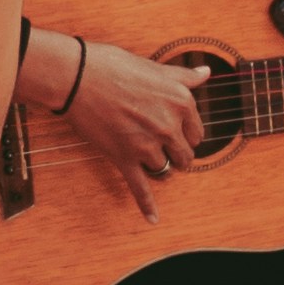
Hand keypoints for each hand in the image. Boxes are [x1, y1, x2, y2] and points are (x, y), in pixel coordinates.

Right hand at [60, 41, 212, 223]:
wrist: (77, 76)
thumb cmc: (112, 66)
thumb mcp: (154, 67)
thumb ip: (183, 76)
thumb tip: (206, 72)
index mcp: (180, 101)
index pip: (196, 132)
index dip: (186, 134)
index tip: (177, 134)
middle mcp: (168, 125)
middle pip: (184, 155)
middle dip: (176, 155)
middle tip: (164, 149)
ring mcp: (146, 144)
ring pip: (164, 169)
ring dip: (158, 168)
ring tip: (148, 161)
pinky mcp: (124, 158)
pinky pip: (140, 188)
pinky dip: (147, 205)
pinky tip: (153, 218)